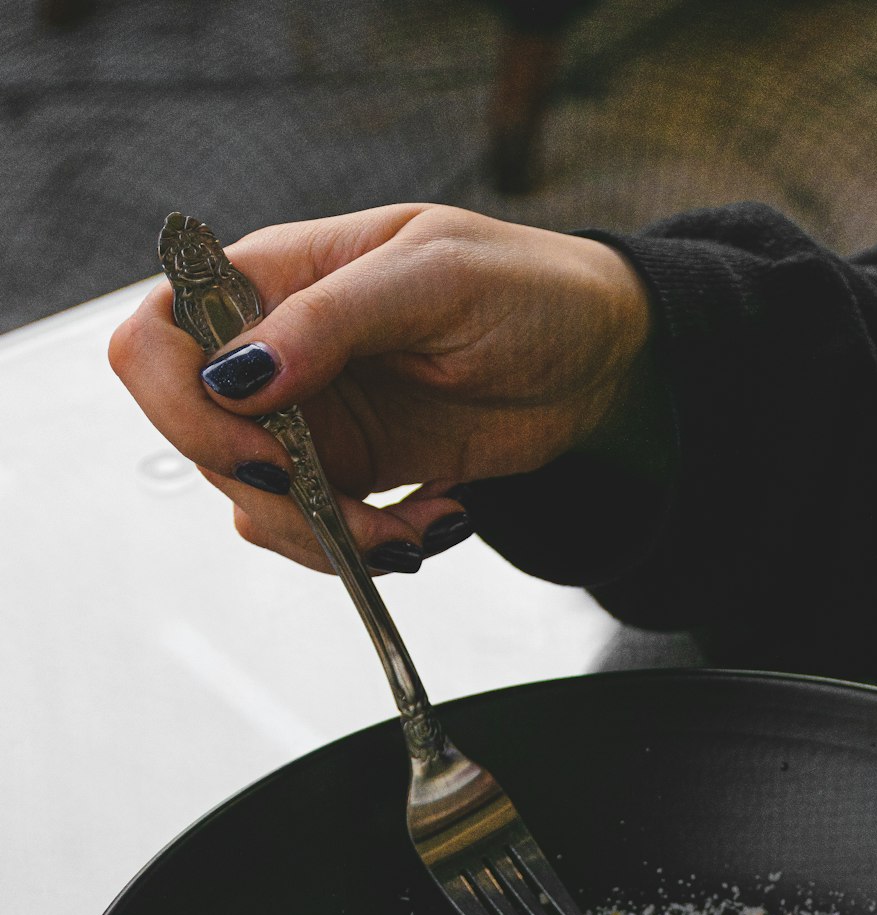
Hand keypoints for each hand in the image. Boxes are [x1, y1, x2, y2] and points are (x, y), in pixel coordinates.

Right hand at [109, 205, 652, 572]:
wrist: (598, 359)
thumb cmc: (524, 288)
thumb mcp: (433, 279)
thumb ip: (330, 321)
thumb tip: (235, 375)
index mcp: (272, 281)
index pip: (156, 337)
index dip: (182, 404)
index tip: (263, 447)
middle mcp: (273, 355)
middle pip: (196, 441)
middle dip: (269, 494)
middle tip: (345, 508)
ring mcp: (308, 424)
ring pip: (253, 506)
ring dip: (327, 537)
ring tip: (414, 527)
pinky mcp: (350, 478)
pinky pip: (315, 535)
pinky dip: (367, 550)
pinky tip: (437, 521)